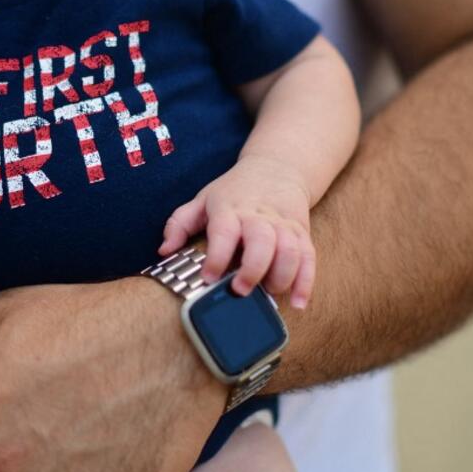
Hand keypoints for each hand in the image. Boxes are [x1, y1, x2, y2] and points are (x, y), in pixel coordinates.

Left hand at [159, 155, 315, 307]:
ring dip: (282, 276)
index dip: (216, 256)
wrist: (276, 168)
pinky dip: (306, 282)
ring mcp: (283, 224)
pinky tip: (298, 303)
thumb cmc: (233, 191)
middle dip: (253, 268)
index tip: (208, 278)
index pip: (224, 231)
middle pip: (262, 241)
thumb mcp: (202, 201)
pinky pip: (309, 257)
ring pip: (290, 250)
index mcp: (229, 209)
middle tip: (240, 290)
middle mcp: (258, 217)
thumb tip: (163, 251)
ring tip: (268, 295)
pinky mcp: (301, 233)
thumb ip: (179, 224)